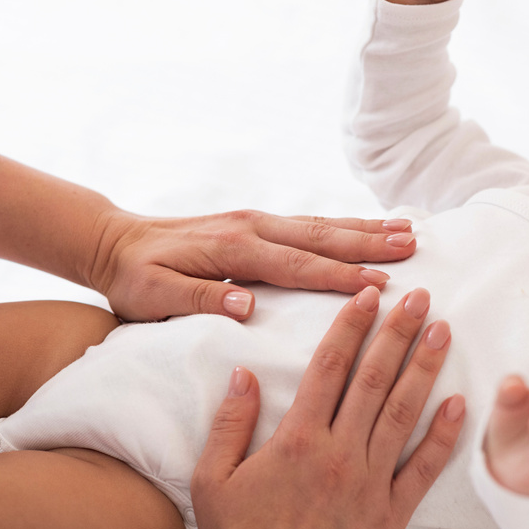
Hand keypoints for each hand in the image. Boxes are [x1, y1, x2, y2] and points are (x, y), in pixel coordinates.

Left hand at [92, 210, 417, 321]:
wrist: (114, 242)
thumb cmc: (134, 278)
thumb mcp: (154, 296)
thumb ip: (199, 299)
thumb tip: (247, 306)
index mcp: (233, 248)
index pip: (296, 266)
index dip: (339, 276)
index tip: (379, 284)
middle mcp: (251, 227)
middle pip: (320, 236)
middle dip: (368, 242)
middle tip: (413, 245)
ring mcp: (255, 221)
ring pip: (319, 225)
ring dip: (363, 229)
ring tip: (407, 230)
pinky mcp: (254, 224)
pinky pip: (307, 224)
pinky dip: (342, 225)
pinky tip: (366, 229)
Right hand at [185, 287, 464, 528]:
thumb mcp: (214, 479)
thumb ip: (229, 422)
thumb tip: (243, 372)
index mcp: (297, 439)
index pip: (330, 367)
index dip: (352, 325)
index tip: (369, 295)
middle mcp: (339, 453)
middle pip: (374, 379)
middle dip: (397, 332)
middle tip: (419, 296)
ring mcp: (370, 483)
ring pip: (403, 413)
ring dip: (425, 368)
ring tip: (443, 331)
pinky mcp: (390, 514)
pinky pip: (423, 469)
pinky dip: (443, 434)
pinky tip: (458, 402)